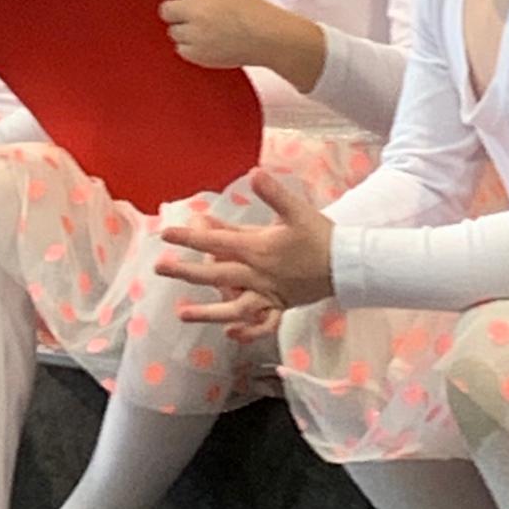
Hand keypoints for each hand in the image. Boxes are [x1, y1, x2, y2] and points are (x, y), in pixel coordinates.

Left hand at [156, 167, 334, 324]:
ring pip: (233, 307)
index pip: (217, 243)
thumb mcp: (296, 210)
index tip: (166, 234)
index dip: (190, 238)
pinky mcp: (280, 306)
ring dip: (207, 311)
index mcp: (258, 249)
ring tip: (182, 315)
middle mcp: (259, 275)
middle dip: (186, 272)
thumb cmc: (319, 235)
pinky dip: (247, 331)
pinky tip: (230, 335)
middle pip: (216, 275)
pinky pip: (262, 324)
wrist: (348, 264)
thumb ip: (273, 193)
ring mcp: (268, 294)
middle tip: (160, 268)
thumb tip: (254, 173)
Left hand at [158, 0, 325, 89]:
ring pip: (172, 31)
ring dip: (183, 30)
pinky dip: (190, 46)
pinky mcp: (198, 54)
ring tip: (205, 29)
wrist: (268, 37)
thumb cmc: (252, 11)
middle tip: (190, 13)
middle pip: (165, 9)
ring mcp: (196, 34)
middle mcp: (198, 10)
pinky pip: (180, 49)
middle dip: (175, 10)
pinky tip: (207, 41)